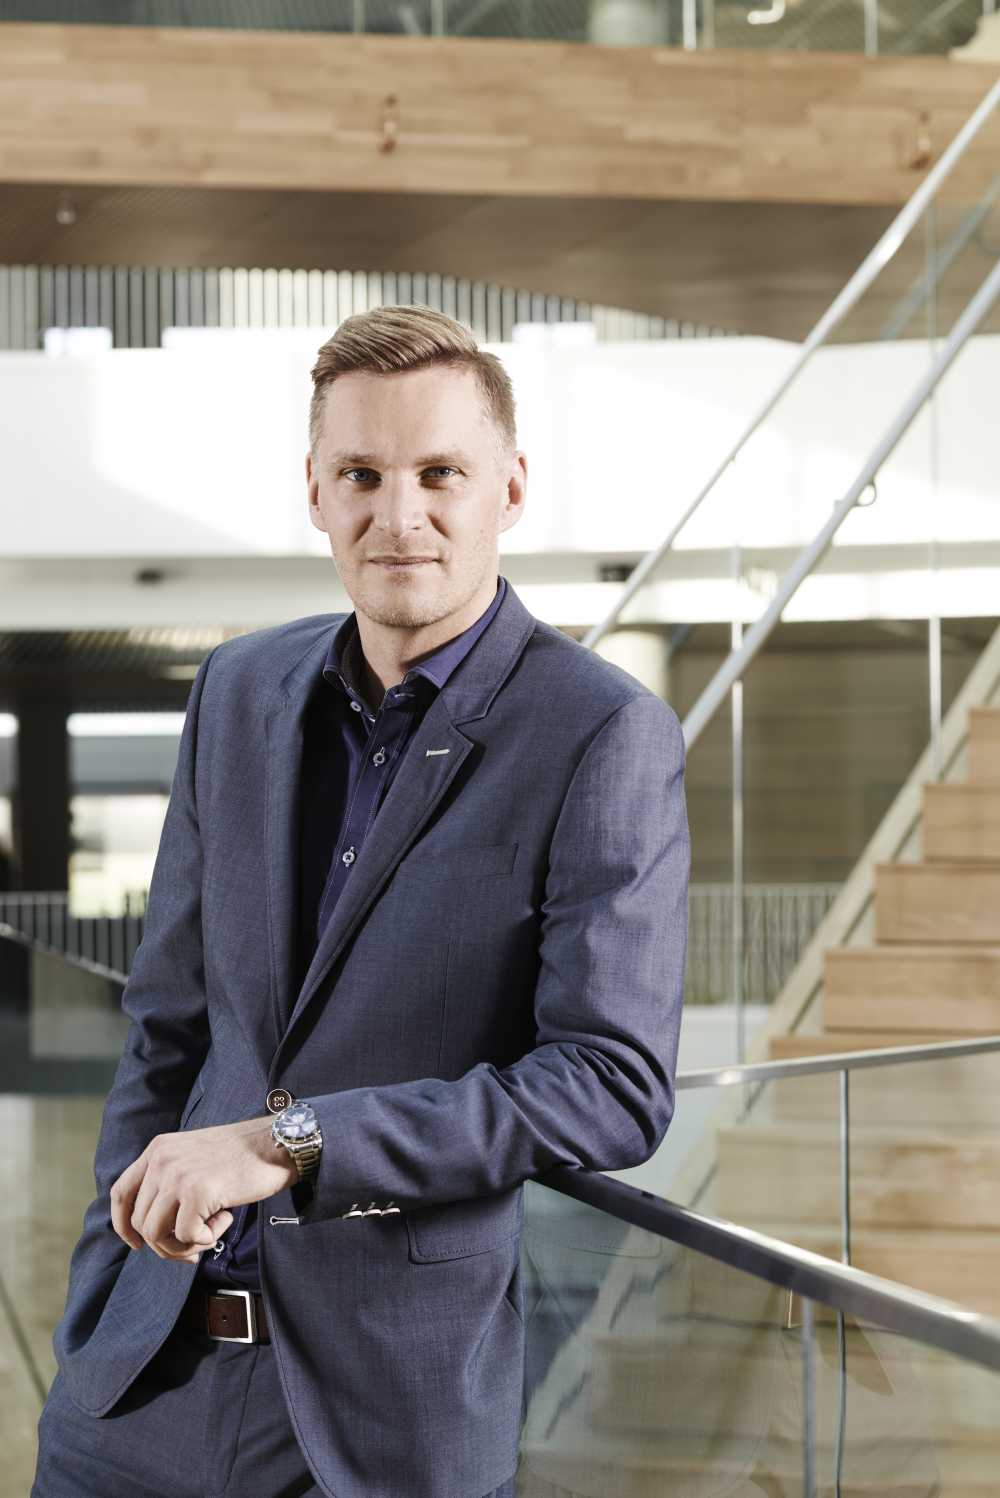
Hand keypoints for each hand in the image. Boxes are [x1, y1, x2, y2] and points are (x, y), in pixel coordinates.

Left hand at [110, 1117, 298, 1262]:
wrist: (278, 1144)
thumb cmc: (243, 1154)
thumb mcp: (193, 1156)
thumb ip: (169, 1179)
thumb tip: (154, 1229)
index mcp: (158, 1149)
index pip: (121, 1193)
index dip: (124, 1225)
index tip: (138, 1244)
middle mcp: (161, 1160)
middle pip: (140, 1222)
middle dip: (166, 1245)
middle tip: (194, 1247)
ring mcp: (177, 1176)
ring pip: (157, 1235)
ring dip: (185, 1245)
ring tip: (211, 1232)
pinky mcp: (196, 1192)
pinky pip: (186, 1236)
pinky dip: (207, 1239)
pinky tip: (226, 1219)